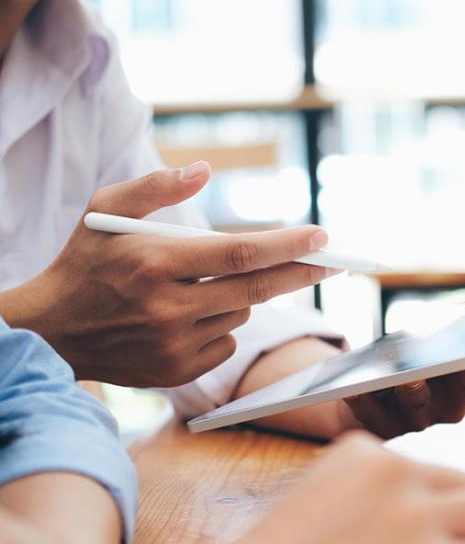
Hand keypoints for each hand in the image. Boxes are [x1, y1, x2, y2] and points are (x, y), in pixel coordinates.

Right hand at [0, 162, 333, 386]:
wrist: (50, 333)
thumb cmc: (84, 263)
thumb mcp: (104, 212)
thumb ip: (154, 187)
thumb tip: (204, 170)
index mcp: (154, 262)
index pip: (238, 253)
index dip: (286, 245)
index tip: (323, 237)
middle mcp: (167, 307)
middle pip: (255, 289)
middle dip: (301, 273)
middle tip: (335, 261)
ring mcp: (173, 345)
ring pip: (239, 313)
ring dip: (239, 294)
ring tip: (200, 285)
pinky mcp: (177, 373)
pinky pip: (226, 343)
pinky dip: (221, 325)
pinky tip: (188, 316)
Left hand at [342, 335, 464, 437]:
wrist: (375, 391)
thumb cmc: (431, 365)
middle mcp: (451, 408)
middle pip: (462, 393)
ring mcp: (415, 419)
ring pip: (417, 408)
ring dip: (414, 392)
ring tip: (408, 375)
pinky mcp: (378, 425)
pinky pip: (371, 416)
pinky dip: (365, 401)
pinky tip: (356, 387)